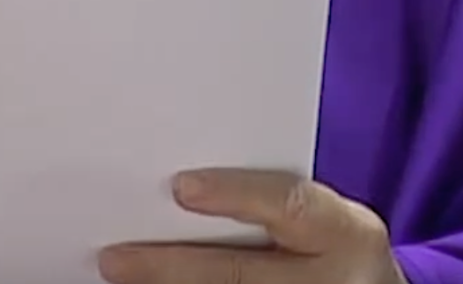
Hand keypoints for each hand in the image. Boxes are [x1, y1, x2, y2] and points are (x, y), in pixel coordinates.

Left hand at [98, 169, 406, 283]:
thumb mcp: (321, 217)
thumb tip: (176, 189)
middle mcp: (335, 282)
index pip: (290, 205)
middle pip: (243, 275)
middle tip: (115, 259)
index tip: (180, 187)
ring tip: (122, 279)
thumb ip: (269, 203)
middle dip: (173, 267)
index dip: (236, 194)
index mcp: (346, 234)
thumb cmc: (328, 244)